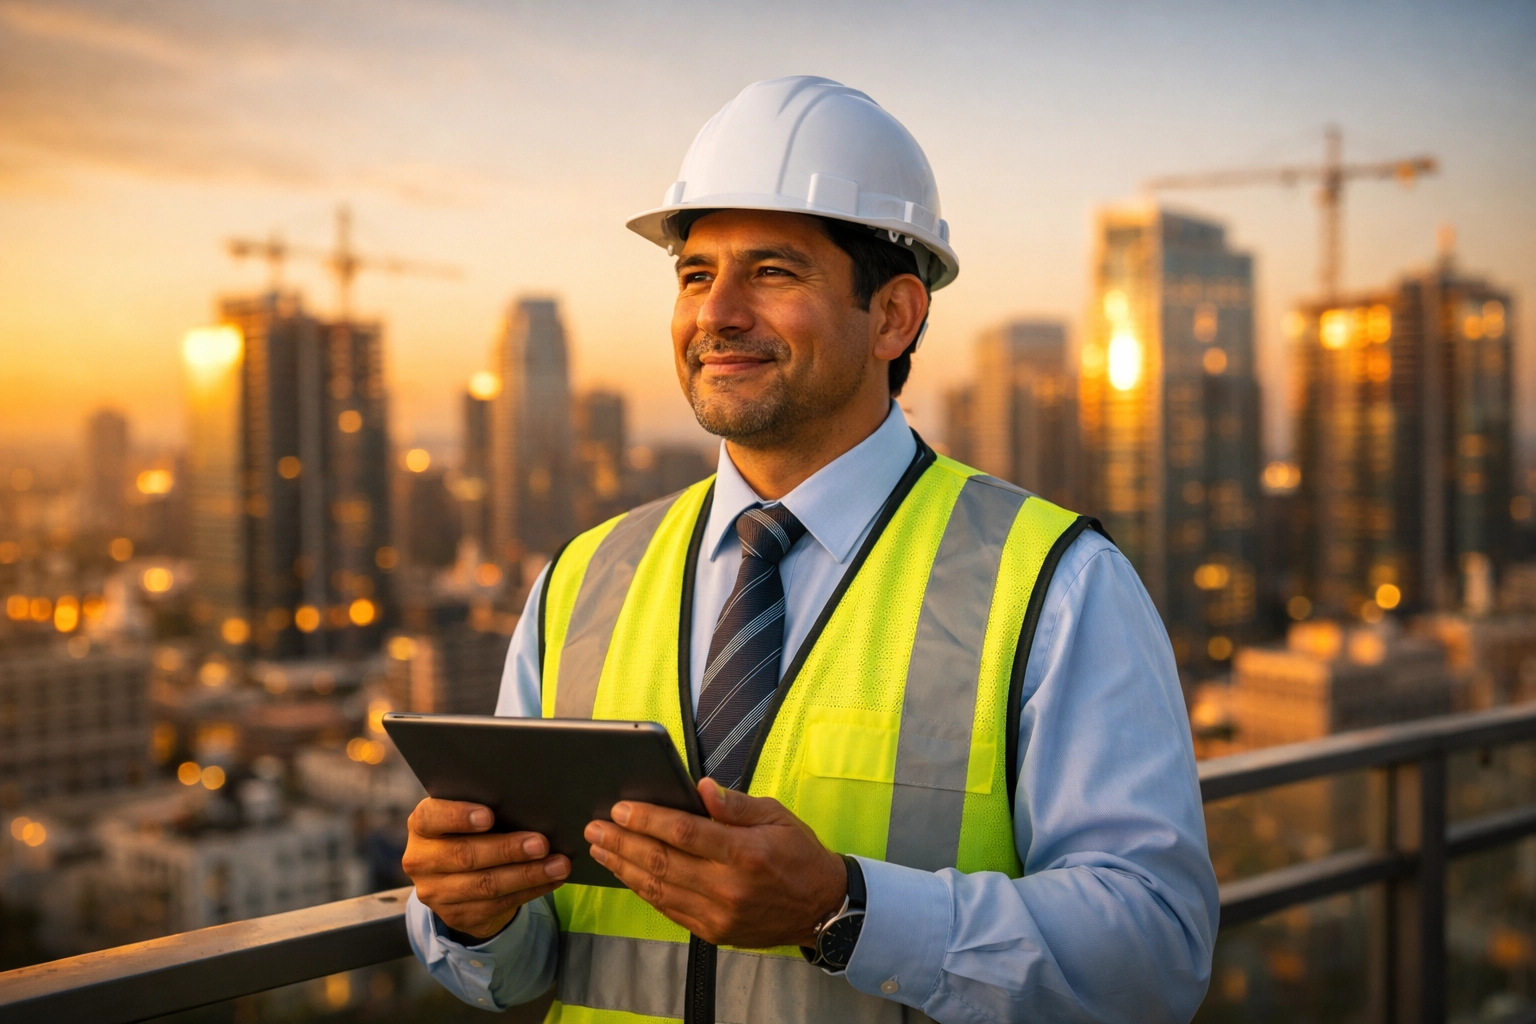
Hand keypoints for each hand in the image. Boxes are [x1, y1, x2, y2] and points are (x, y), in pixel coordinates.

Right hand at [403, 797, 569, 939]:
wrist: (456, 877)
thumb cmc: (470, 832)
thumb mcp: (467, 817)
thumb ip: (486, 809)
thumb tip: (529, 806)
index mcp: (422, 826)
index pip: (432, 818)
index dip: (458, 816)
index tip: (489, 815)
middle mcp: (422, 860)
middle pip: (465, 855)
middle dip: (507, 849)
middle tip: (541, 843)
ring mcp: (436, 893)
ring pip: (485, 885)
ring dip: (527, 875)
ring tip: (559, 865)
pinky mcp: (456, 916)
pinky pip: (498, 904)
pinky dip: (530, 891)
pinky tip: (552, 880)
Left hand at [584, 778, 845, 947]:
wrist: (821, 908)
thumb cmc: (798, 854)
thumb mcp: (776, 816)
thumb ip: (735, 805)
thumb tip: (701, 787)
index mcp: (745, 853)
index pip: (685, 833)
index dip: (648, 820)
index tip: (621, 808)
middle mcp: (728, 887)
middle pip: (662, 862)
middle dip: (623, 842)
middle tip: (595, 827)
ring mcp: (718, 913)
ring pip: (658, 889)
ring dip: (624, 867)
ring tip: (600, 849)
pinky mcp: (713, 931)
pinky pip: (668, 909)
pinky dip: (642, 890)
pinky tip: (627, 873)